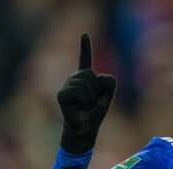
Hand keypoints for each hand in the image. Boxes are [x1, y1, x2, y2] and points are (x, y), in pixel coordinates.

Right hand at [57, 33, 116, 153]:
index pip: (85, 59)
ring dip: (91, 98)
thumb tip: (99, 77)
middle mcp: (74, 78)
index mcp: (85, 77)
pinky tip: (78, 107)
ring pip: (88, 84)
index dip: (85, 47)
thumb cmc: (95, 113)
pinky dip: (84, 100)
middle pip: (93, 76)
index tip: (84, 34)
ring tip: (85, 106)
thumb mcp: (107, 96)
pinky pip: (80, 92)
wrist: (85, 129)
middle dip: (98, 91)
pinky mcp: (62, 94)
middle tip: (91, 102)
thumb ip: (110, 82)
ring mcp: (66, 85)